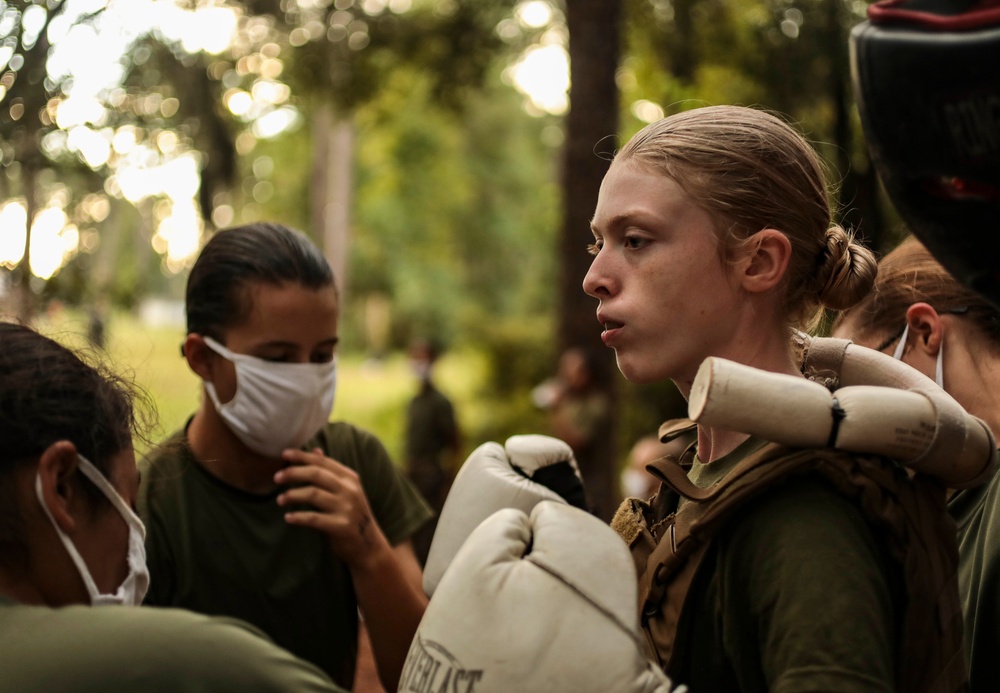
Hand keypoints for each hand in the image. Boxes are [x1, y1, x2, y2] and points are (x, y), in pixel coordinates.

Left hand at [274, 447, 389, 566]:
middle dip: (293, 473)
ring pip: (313, 494)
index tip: (284, 454)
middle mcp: (350, 490)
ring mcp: (347, 508)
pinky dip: (298, 517)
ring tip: (280, 500)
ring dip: (292, 495)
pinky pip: (314, 518)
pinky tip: (288, 517)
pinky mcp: (341, 526)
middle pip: (316, 474)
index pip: (322, 462)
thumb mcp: (345, 491)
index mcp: (350, 478)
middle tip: (276, 477)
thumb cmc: (350, 515)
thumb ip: (330, 472)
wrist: (368, 545)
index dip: (302, 457)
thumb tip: (316, 451)